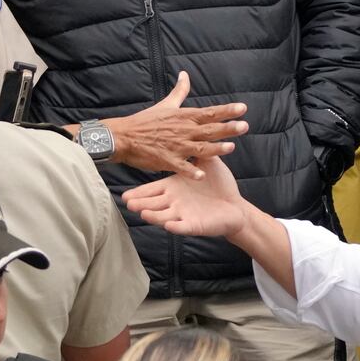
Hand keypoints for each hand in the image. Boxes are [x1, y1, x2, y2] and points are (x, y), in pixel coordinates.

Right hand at [93, 72, 247, 177]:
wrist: (125, 136)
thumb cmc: (146, 121)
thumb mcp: (165, 104)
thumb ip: (179, 91)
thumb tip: (185, 74)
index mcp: (185, 117)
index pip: (210, 112)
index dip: (227, 111)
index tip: (243, 109)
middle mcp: (183, 130)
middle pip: (210, 129)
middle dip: (228, 128)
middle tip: (245, 126)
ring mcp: (176, 146)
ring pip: (200, 147)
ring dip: (216, 148)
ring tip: (231, 147)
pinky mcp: (167, 160)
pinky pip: (182, 167)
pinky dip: (191, 171)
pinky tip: (202, 175)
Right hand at [123, 155, 248, 237]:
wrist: (234, 208)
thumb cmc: (220, 186)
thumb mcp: (206, 164)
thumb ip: (196, 151)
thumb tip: (189, 133)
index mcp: (175, 189)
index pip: (154, 190)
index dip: (140, 192)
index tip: (125, 192)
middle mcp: (176, 203)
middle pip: (154, 205)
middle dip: (141, 204)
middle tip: (126, 203)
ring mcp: (184, 215)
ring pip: (164, 217)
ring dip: (154, 216)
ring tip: (142, 214)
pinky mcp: (195, 226)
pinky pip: (184, 227)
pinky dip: (177, 227)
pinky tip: (169, 225)